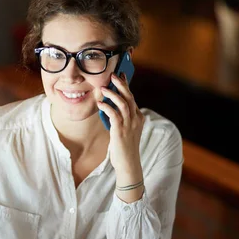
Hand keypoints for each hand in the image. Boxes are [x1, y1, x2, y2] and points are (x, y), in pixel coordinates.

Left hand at [97, 73, 144, 199]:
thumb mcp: (125, 130)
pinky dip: (107, 107)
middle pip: (129, 97)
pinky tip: (100, 103)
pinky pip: (114, 114)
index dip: (126, 85)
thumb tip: (110, 106)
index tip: (120, 75)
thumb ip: (121, 118)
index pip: (132, 97)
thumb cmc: (124, 147)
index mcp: (138, 117)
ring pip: (123, 103)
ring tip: (104, 87)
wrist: (128, 164)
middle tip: (113, 75)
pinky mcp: (121, 130)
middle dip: (121, 84)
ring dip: (113, 94)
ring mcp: (129, 125)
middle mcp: (136, 119)